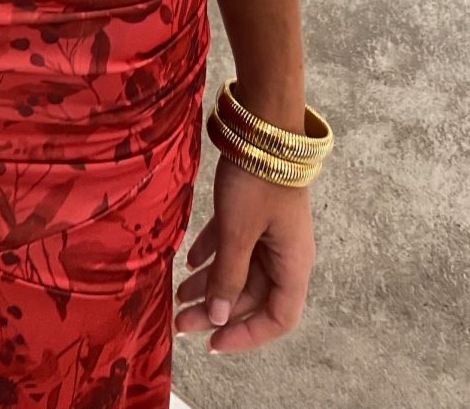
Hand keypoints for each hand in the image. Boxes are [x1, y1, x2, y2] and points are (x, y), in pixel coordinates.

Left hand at [174, 154, 315, 351]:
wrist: (262, 126)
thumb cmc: (256, 180)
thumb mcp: (239, 232)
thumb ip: (228, 275)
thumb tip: (219, 317)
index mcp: (292, 264)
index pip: (277, 318)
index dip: (245, 335)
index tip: (213, 342)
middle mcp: (284, 253)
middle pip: (251, 295)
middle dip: (216, 310)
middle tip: (180, 321)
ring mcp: (270, 231)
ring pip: (239, 269)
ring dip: (210, 283)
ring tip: (177, 296)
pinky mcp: (254, 211)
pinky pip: (233, 243)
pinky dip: (212, 253)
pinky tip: (188, 260)